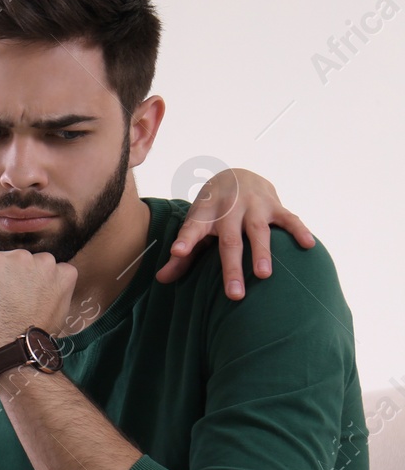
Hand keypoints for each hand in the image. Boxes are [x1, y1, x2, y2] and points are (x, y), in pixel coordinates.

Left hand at [0, 251, 75, 361]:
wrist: (16, 355)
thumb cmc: (29, 347)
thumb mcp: (49, 316)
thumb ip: (43, 298)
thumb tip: (34, 296)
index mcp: (61, 272)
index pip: (29, 270)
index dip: (11, 281)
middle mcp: (41, 260)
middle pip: (7, 263)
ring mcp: (14, 261)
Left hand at [155, 168, 315, 298]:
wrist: (235, 175)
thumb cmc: (212, 211)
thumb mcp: (195, 226)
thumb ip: (183, 254)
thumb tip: (162, 279)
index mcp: (205, 215)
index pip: (192, 228)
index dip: (185, 240)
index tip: (178, 251)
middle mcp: (229, 209)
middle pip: (229, 240)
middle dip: (231, 267)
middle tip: (235, 295)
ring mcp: (253, 206)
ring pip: (258, 230)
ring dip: (262, 252)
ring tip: (264, 275)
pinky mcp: (275, 205)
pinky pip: (289, 218)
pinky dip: (299, 230)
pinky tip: (308, 245)